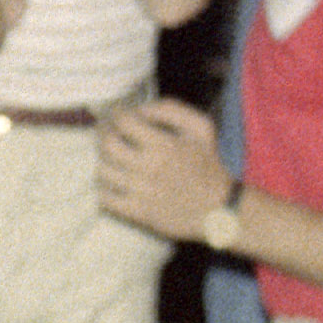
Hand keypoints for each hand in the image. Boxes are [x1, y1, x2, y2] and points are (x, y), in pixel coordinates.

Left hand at [95, 98, 230, 240]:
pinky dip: (104, 189)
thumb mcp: (201, 127)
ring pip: (103, 171)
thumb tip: (139, 109)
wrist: (220, 208)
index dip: (117, 114)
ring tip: (113, 160)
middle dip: (106, 136)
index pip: (123, 122)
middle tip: (111, 136)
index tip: (118, 116)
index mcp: (163, 144)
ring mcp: (141, 192)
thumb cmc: (210, 164)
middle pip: (107, 145)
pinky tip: (114, 183)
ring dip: (104, 161)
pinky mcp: (139, 213)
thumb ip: (170, 110)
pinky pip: (106, 199)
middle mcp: (148, 167)